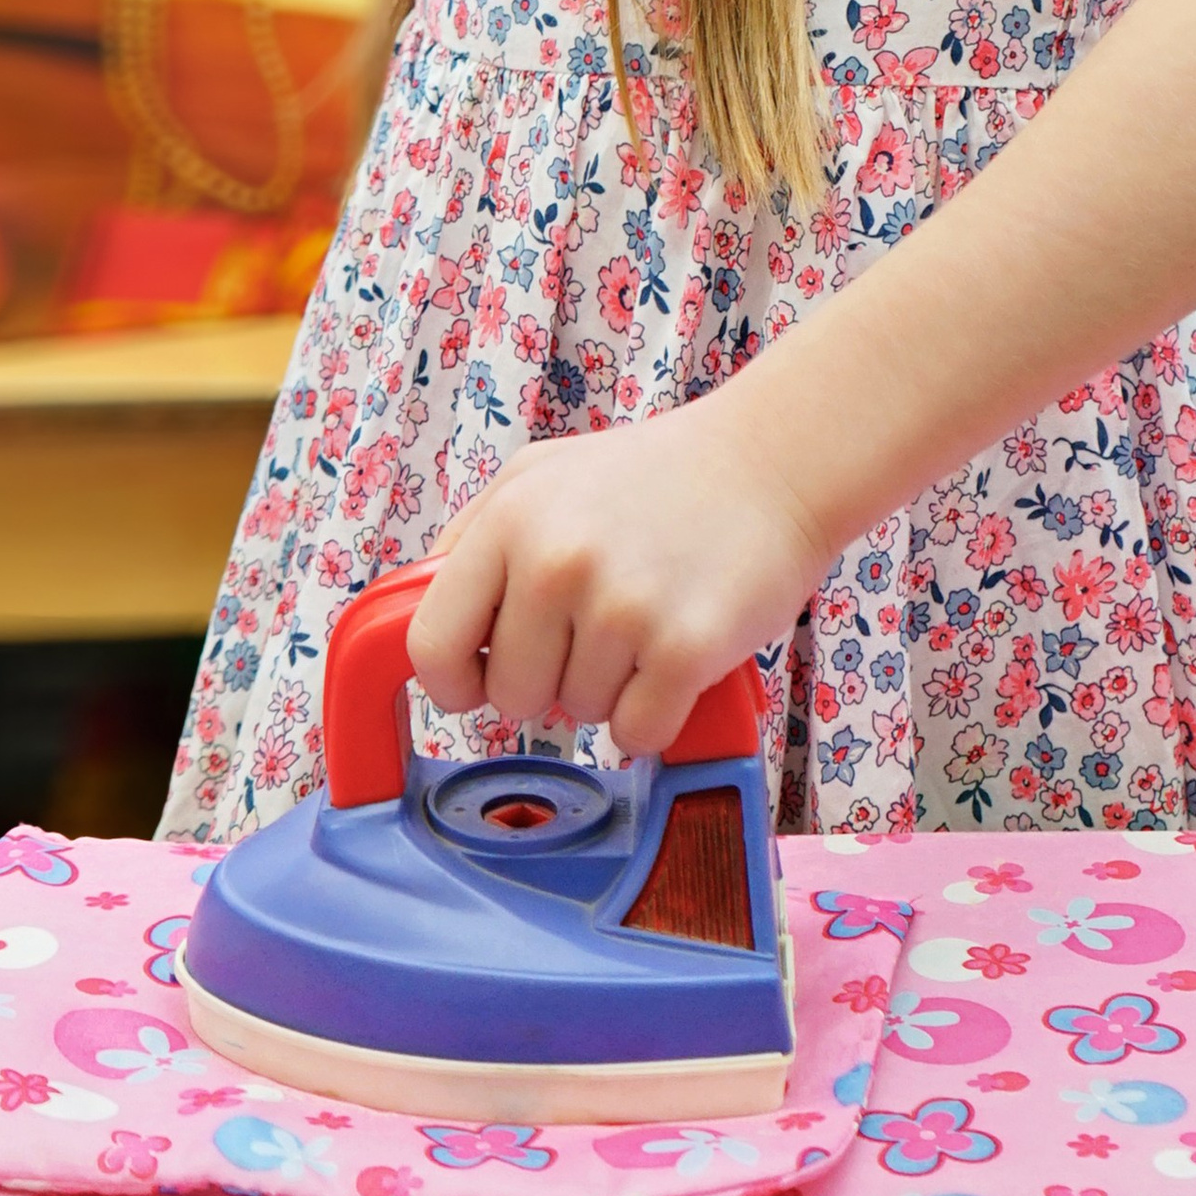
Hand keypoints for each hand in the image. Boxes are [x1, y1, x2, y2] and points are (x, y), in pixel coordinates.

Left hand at [405, 385, 832, 758]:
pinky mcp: (684, 648)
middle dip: (546, 683)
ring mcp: (621, 606)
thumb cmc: (655, 473)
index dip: (453, 683)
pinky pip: (637, 733)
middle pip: (509, 695)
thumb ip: (473, 541)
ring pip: (578, 716)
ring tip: (645, 623)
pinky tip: (676, 658)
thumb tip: (423, 618)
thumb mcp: (539, 476)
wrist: (773, 462)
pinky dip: (656, 715)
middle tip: (594, 633)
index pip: (431, 646)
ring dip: (610, 689)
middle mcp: (556, 563)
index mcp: (509, 521)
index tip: (480, 683)